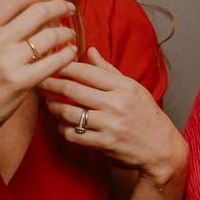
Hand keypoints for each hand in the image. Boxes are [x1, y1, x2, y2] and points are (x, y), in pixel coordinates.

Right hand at [0, 0, 78, 149]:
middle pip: (37, 12)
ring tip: (70, 34)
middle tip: (69, 8)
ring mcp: (8, 62)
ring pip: (49, 36)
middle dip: (59, 7)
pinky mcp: (22, 82)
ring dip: (65, 32)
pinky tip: (71, 53)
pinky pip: (53, 63)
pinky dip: (67, 55)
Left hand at [41, 47, 186, 184]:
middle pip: (73, 90)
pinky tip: (63, 125)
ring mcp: (110, 125)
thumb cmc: (146, 116)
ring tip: (49, 104)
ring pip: (69, 113)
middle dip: (51, 84)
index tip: (49, 62)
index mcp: (123, 87)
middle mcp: (116, 104)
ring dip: (54, 108)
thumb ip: (109, 71)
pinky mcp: (104, 144)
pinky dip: (64, 129)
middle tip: (38, 80)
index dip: (63, 66)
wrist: (161, 148)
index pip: (85, 71)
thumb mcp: (133, 89)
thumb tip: (91, 51)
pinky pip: (74, 134)